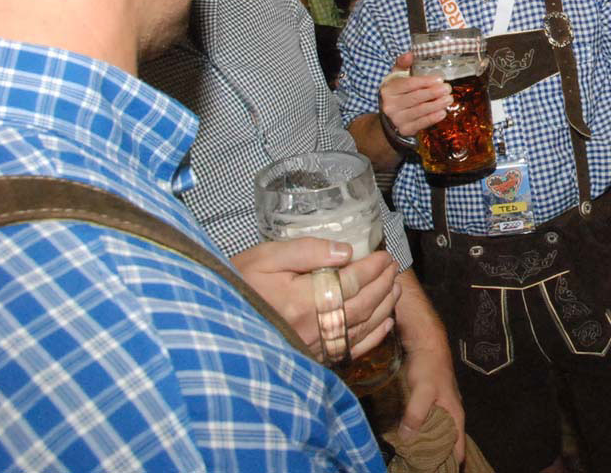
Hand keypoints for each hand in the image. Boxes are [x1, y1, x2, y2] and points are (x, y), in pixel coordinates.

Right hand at [232, 239, 400, 358]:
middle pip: (363, 304)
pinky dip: (374, 336)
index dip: (372, 268)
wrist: (215, 323)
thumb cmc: (239, 285)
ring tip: (395, 288)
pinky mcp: (312, 360)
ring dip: (385, 306)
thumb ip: (306, 251)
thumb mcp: (265, 257)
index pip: (351, 281)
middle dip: (383, 284)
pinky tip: (385, 323)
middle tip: (393, 268)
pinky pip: (352, 350)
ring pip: (363, 327)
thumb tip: (345, 251)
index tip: (383, 255)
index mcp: (303, 300)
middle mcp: (313, 328)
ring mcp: (315, 347)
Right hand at [380, 52, 452, 140]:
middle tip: (447, 88)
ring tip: (449, 99)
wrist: (389, 117)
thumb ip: (403, 64)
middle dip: (433, 93)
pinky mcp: (405, 130)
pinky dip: (433, 118)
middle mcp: (390, 105)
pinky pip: (421, 124)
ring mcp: (397, 119)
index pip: (408, 84)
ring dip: (436, 105)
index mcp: (388, 90)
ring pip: (420, 111)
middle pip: (415, 98)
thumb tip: (410, 54)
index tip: (439, 79)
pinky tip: (443, 112)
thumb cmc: (398, 92)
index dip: (425, 81)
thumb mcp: (397, 77)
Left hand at [400, 342, 465, 463]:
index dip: (450, 465)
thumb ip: (416, 414)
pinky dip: (422, 435)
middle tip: (419, 469)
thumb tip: (407, 439)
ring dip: (429, 447)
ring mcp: (443, 409)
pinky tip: (409, 439)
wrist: (427, 344)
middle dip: (438, 459)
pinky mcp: (432, 404)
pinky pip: (430, 425)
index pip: (459, 450)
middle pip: (449, 445)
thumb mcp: (423, 391)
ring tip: (413, 459)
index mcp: (456, 417)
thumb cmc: (429, 367)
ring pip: (439, 435)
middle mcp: (452, 415)